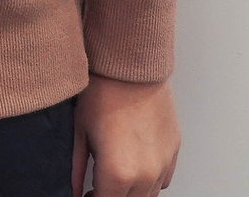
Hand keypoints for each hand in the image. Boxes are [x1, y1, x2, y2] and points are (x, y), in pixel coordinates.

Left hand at [73, 75, 179, 196]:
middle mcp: (146, 174)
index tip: (86, 194)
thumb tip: (74, 190)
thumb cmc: (104, 92)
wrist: (132, 64)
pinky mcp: (174, 149)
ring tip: (116, 176)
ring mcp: (163, 162)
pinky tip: (135, 166)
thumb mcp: (80, 132)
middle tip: (98, 185)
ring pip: (149, 196)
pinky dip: (150, 179)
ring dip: (132, 192)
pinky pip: (164, 179)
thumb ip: (77, 169)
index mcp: (118, 173)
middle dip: (112, 196)